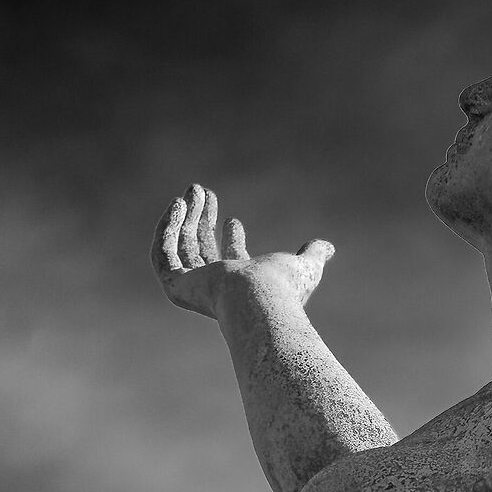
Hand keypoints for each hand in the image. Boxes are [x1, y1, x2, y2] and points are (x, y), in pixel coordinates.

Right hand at [151, 183, 335, 320]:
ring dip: (185, 218)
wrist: (259, 301)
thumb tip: (329, 247)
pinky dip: (167, 228)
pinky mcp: (176, 286)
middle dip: (202, 219)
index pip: (232, 259)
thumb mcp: (305, 267)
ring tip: (192, 191)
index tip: (232, 217)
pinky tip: (177, 205)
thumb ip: (314, 255)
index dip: (232, 236)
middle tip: (203, 192)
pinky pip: (162, 253)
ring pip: (182, 248)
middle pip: (203, 249)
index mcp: (242, 283)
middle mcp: (216, 287)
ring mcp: (194, 288)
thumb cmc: (284, 289)